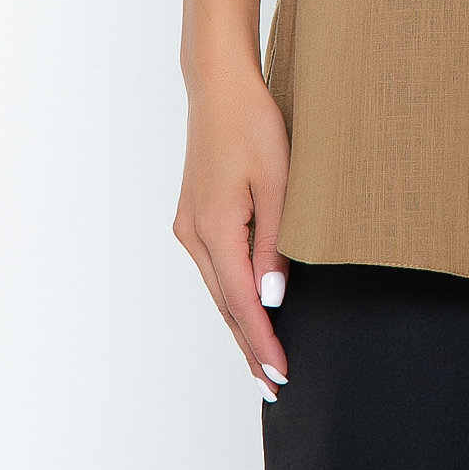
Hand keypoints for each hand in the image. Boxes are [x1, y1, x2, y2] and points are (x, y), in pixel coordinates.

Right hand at [173, 66, 292, 398]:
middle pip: (224, 303)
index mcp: (215, 228)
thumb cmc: (253, 123)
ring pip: (216, 288)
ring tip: (262, 358)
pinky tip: (244, 307)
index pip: (241, 302)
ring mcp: (188, 225)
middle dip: (249, 346)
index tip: (280, 373)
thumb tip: (272, 298)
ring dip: (239, 323)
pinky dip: (229, 294)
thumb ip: (275, 243)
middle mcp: (194, 234)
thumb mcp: (279, 181)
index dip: (262, 342)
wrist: (219, 85)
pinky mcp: (192, 215)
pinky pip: (212, 268)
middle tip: (272, 385)